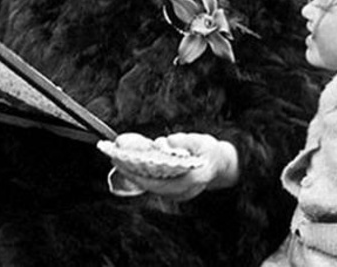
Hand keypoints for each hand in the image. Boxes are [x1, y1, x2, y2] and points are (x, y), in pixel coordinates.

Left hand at [104, 132, 238, 200]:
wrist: (222, 167)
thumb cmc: (210, 153)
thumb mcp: (202, 142)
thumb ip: (185, 141)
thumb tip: (165, 143)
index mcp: (193, 179)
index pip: (162, 182)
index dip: (141, 175)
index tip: (125, 164)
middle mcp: (184, 191)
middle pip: (152, 186)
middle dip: (131, 173)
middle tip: (114, 157)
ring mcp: (178, 195)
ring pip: (151, 187)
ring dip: (133, 174)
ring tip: (116, 159)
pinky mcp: (173, 192)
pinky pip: (153, 185)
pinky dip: (140, 175)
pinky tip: (128, 163)